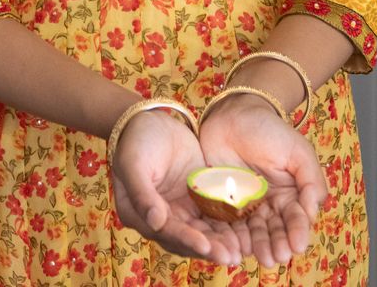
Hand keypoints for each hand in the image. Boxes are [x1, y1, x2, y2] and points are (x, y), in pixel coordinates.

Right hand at [110, 109, 249, 265]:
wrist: (150, 119)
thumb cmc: (136, 140)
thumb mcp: (134, 163)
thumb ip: (142, 193)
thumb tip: (155, 222)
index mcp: (139, 215)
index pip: (166, 232)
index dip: (186, 240)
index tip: (205, 246)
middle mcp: (160, 218)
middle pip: (186, 238)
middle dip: (209, 248)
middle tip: (230, 257)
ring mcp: (179, 208)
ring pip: (202, 230)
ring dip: (219, 242)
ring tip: (239, 252)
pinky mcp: (195, 198)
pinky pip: (211, 214)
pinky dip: (225, 224)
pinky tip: (243, 232)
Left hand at [198, 94, 327, 267]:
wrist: (233, 114)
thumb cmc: (268, 129)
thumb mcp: (298, 150)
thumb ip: (311, 180)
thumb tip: (314, 211)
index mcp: (290, 194)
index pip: (296, 218)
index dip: (298, 232)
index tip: (298, 244)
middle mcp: (269, 204)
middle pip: (276, 230)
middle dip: (278, 244)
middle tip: (278, 257)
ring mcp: (246, 205)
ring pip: (254, 231)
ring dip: (259, 246)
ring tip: (262, 258)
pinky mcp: (223, 202)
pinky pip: (230, 223)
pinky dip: (235, 236)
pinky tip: (239, 246)